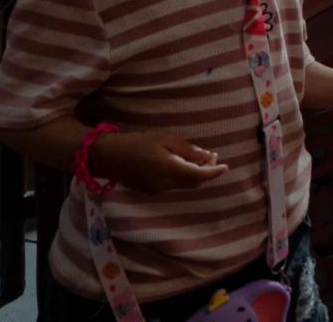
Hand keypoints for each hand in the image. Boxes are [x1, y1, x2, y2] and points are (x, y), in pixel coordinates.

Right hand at [88, 132, 229, 193]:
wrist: (107, 157)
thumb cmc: (136, 143)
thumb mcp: (164, 140)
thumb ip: (187, 150)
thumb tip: (207, 157)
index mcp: (169, 170)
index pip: (199, 175)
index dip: (214, 172)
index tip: (225, 166)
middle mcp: (165, 184)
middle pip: (194, 182)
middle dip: (206, 172)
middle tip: (213, 157)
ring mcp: (156, 190)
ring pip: (184, 185)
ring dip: (195, 175)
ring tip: (200, 159)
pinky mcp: (149, 191)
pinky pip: (173, 186)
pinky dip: (182, 177)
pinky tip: (182, 165)